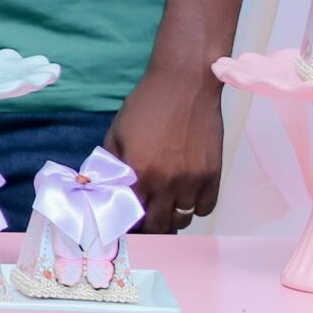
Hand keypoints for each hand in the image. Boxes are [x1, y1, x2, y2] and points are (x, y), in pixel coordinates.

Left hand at [103, 68, 224, 231]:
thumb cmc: (145, 106)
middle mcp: (165, 182)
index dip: (125, 223)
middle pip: (158, 225)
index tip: (123, 223)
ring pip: (182, 219)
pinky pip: (206, 208)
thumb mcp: (117, 134)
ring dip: (172, 217)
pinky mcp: (213, 174)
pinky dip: (195, 207)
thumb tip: (99, 188)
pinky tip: (186, 196)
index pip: (129, 215)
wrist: (184, 85)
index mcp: (137, 172)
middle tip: (145, 219)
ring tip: (165, 206)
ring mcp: (192, 180)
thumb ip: (110, 165)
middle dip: (149, 227)